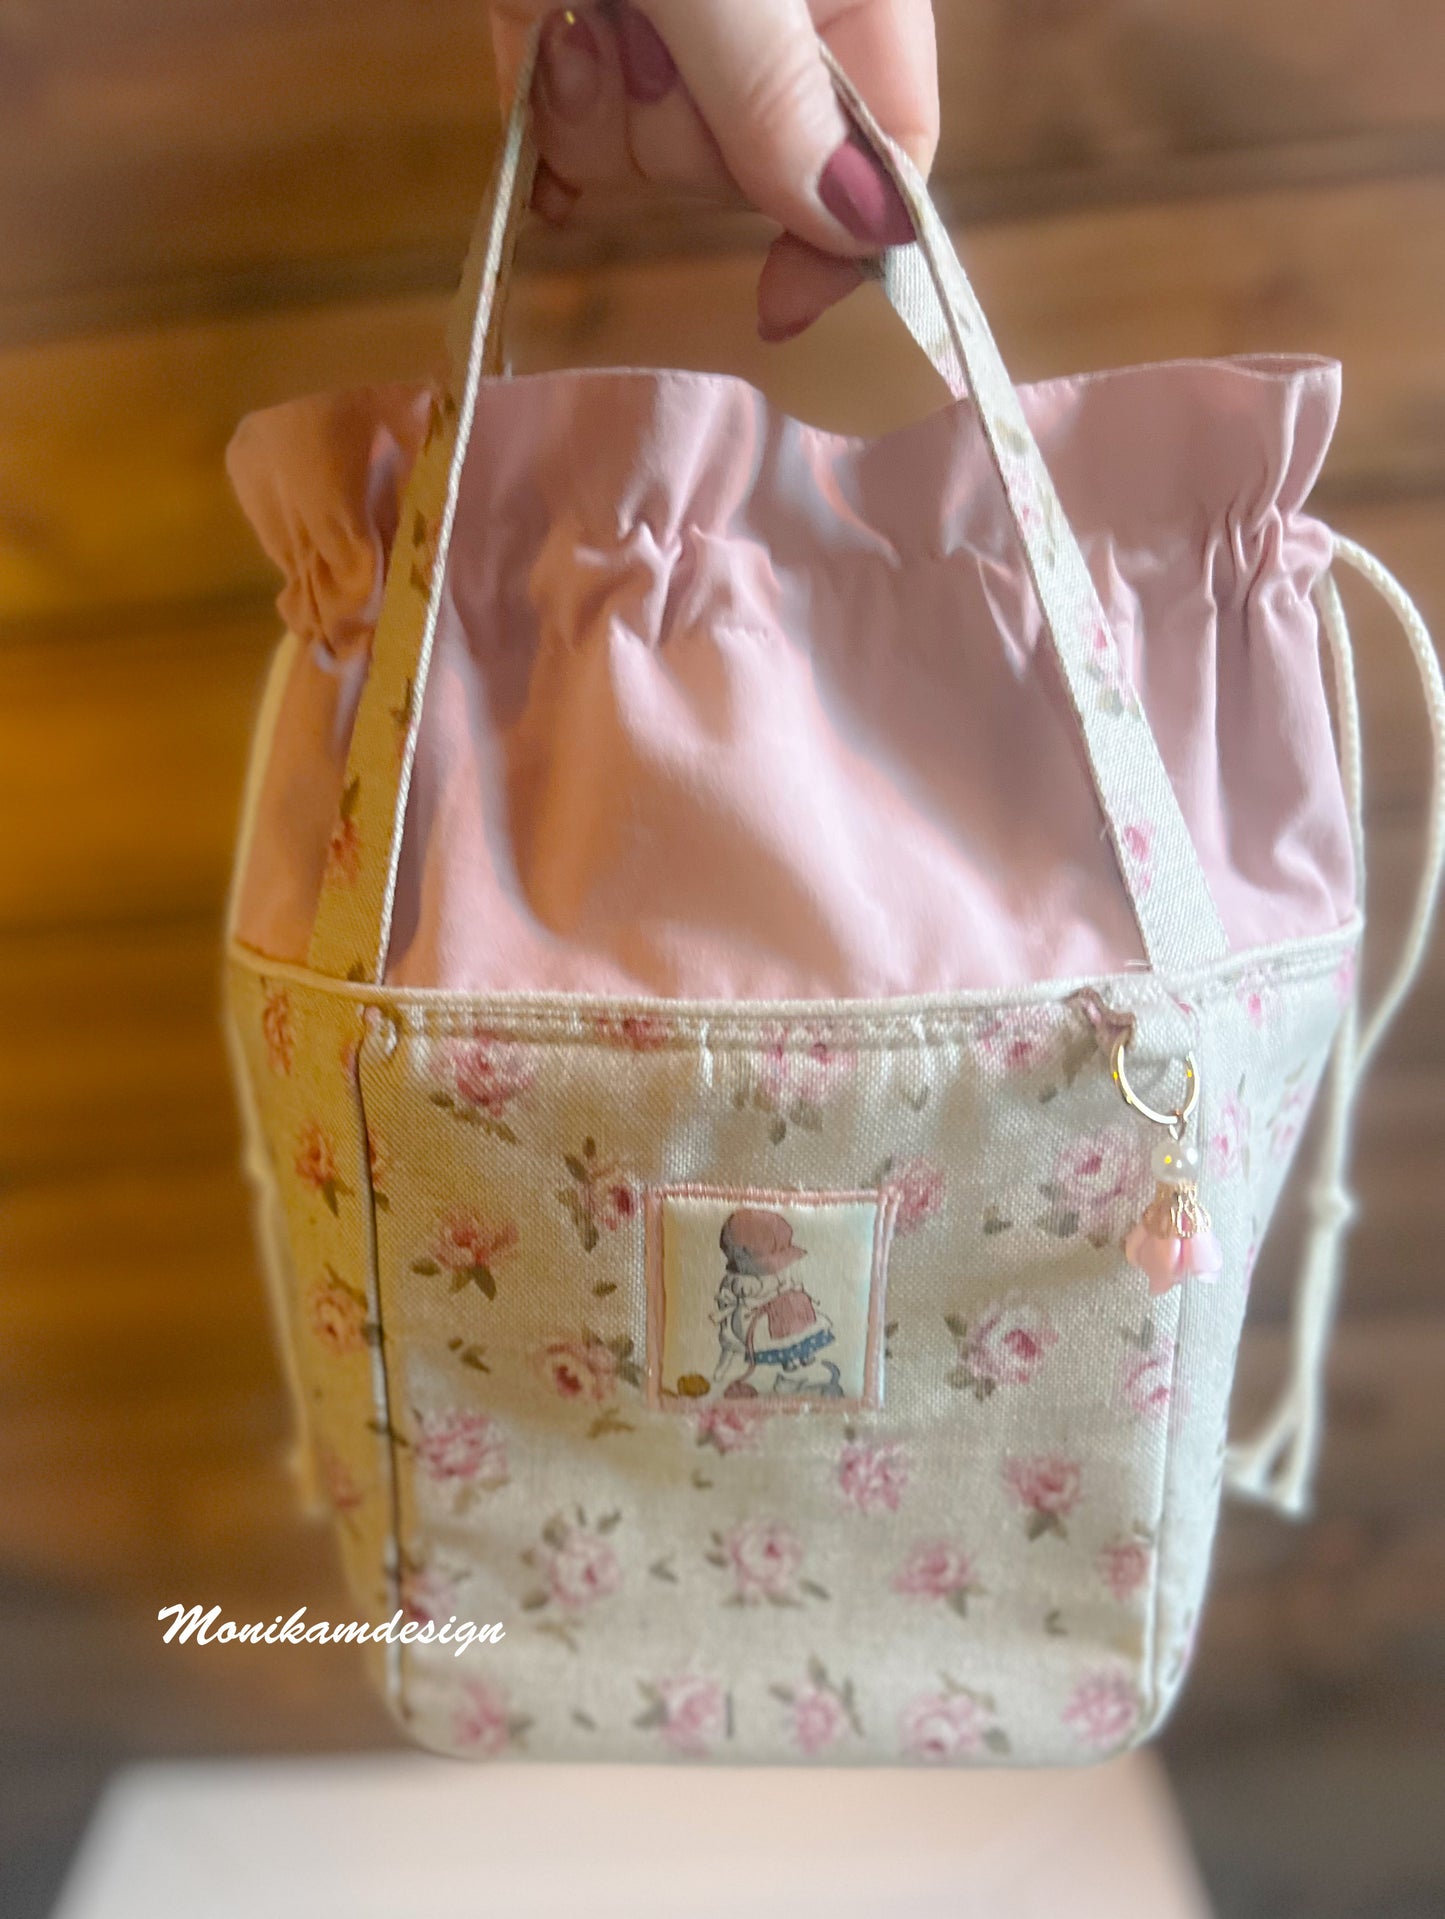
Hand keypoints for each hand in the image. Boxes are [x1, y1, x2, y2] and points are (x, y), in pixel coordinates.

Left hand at [488, 1, 938, 340]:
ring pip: (655, 164)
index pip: (888, 150)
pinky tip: (545, 52)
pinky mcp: (575, 35)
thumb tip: (860, 230)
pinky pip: (577, 141)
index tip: (777, 308)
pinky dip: (554, 121)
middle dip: (686, 134)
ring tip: (581, 9)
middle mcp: (772, 30)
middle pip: (755, 171)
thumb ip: (779, 98)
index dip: (841, 240)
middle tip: (647, 33)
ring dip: (605, 112)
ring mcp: (670, 37)